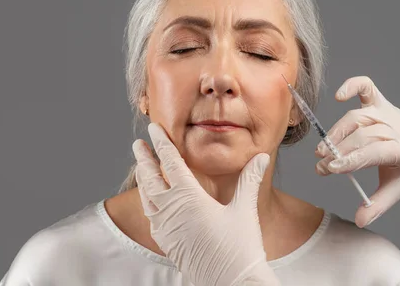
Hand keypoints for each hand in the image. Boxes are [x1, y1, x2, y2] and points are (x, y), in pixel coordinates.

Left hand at [133, 123, 280, 285]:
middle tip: (138, 143)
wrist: (230, 283)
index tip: (153, 128)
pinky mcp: (166, 242)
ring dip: (143, 179)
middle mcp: (172, 211)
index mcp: (189, 198)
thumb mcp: (245, 210)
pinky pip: (151, 216)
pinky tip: (152, 202)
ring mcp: (166, 228)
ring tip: (142, 168)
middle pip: (150, 177)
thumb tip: (261, 157)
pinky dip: (148, 201)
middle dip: (144, 158)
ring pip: (147, 197)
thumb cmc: (239, 248)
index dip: (161, 142)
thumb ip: (250, 180)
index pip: (170, 162)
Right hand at [315, 76, 399, 227]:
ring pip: (356, 118)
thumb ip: (378, 205)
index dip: (351, 160)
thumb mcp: (397, 188)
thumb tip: (360, 220)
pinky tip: (339, 96)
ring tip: (322, 151)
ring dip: (335, 134)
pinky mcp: (380, 101)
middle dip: (338, 153)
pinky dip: (353, 86)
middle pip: (361, 137)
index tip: (331, 168)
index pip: (374, 152)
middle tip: (320, 168)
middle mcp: (396, 127)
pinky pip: (366, 87)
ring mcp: (387, 112)